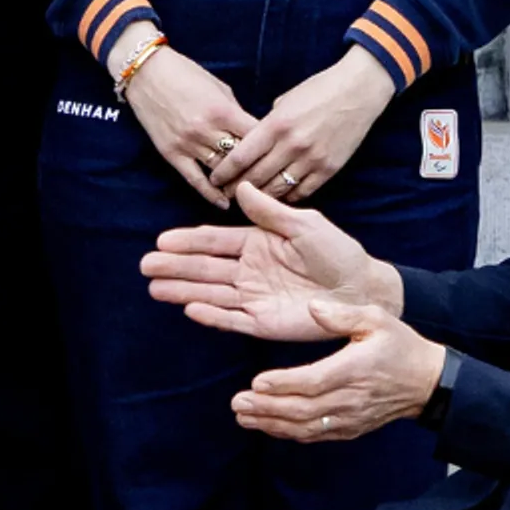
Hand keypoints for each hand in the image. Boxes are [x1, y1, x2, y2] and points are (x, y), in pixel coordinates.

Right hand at [125, 46, 265, 209]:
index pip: (257, 139)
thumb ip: (236, 113)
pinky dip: (210, 194)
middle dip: (258, 171)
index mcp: (223, 111)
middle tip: (273, 183)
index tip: (281, 159)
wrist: (146, 72)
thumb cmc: (185, 74)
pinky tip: (223, 203)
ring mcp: (188, 143)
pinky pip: (194, 179)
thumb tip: (254, 134)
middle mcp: (207, 130)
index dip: (272, 150)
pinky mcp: (172, 153)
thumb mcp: (219, 88)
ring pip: (221, 172)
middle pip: (241, 160)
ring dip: (237, 184)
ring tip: (253, 194)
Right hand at [145, 182, 403, 341]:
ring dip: (183, 290)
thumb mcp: (306, 224)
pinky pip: (233, 319)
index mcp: (256, 243)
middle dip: (175, 266)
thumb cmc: (339, 253)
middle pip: (205, 268)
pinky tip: (190, 309)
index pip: (214, 242)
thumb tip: (239, 186)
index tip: (162, 240)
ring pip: (211, 293)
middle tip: (146, 265)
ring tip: (155, 288)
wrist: (364, 290)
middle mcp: (248, 270)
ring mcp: (254, 297)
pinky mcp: (264, 323)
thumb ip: (270, 211)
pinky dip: (212, 316)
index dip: (188, 241)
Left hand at [209, 47, 397, 201]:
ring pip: (278, 189)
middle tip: (225, 194)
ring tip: (247, 200)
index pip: (240, 157)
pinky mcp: (329, 169)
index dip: (223, 172)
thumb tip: (250, 142)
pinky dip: (287, 197)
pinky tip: (277, 198)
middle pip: (256, 177)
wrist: (358, 92)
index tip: (214, 179)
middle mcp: (292, 145)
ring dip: (260, 197)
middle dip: (236, 188)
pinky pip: (303, 191)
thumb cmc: (317, 91)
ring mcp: (312, 159)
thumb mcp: (284, 102)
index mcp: (276, 125)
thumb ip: (266, 125)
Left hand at [231, 297, 446, 443]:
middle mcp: (351, 398)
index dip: (284, 384)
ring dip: (272, 424)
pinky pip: (317, 435)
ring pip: (307, 426)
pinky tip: (267, 426)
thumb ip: (343, 314)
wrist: (428, 383)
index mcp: (356, 369)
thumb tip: (312, 308)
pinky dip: (290, 433)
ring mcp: (351, 417)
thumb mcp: (377, 319)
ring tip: (243, 417)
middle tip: (237, 403)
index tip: (257, 382)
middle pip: (304, 409)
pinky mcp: (351, 428)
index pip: (315, 381)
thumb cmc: (399, 346)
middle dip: (268, 408)